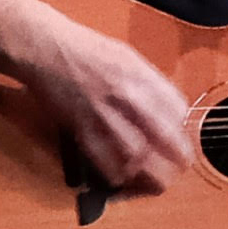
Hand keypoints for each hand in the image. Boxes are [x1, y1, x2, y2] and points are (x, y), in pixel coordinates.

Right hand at [31, 16, 196, 194]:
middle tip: (179, 169)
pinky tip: (122, 177)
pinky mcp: (81, 127)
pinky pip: (104, 159)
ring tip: (156, 181)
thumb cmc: (83, 48)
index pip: (177, 108)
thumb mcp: (125, 55)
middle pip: (165, 136)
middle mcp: (128, 95)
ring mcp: (104, 113)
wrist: (45, 47)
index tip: (179, 136)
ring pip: (137, 154)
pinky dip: (116, 173)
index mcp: (141, 74)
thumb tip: (165, 106)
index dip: (182, 127)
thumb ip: (146, 80)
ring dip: (149, 173)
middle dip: (177, 158)